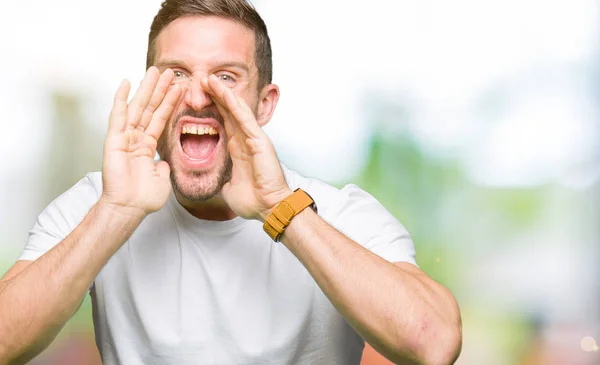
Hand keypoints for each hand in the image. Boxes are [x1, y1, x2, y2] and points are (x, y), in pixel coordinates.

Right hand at [100, 67, 181, 217]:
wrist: (129, 207)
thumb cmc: (144, 198)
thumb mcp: (163, 179)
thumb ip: (164, 167)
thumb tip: (164, 162)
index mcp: (147, 146)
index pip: (160, 119)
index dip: (170, 103)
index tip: (179, 88)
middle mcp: (135, 138)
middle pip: (150, 108)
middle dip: (160, 90)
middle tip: (169, 72)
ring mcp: (124, 137)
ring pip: (137, 107)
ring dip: (147, 89)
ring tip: (155, 71)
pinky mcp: (114, 139)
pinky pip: (118, 116)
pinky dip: (121, 99)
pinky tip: (126, 84)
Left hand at [201, 75, 291, 220]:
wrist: (268, 209)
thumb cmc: (253, 202)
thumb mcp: (229, 189)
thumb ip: (223, 180)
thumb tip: (217, 183)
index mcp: (238, 149)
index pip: (223, 123)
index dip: (212, 109)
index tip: (198, 97)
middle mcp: (246, 140)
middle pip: (229, 112)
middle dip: (216, 96)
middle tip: (201, 80)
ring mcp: (253, 139)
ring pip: (236, 111)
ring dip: (223, 94)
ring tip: (209, 79)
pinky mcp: (259, 141)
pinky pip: (245, 119)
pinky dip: (234, 105)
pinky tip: (224, 93)